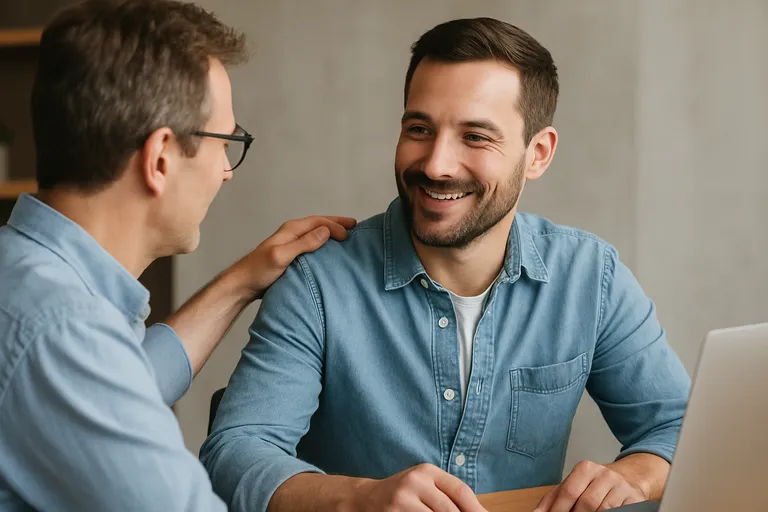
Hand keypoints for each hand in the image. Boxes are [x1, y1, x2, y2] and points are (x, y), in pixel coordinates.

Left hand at [233, 215, 355, 299]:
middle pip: (319, 224)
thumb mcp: (282, 256)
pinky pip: (313, 245)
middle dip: (337, 223)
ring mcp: (292, 244)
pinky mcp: (292, 256)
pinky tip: (331, 251)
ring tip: (347, 236)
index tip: (349, 233)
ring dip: (331, 233)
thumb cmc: (259, 271)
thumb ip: (303, 243)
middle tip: (355, 226)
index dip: (335, 225)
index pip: (318, 222)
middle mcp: (293, 234)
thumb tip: (326, 231)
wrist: (243, 285)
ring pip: (316, 234)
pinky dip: (325, 244)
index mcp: (291, 230)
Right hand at [351, 463, 487, 511]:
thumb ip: (447, 495)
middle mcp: (415, 481)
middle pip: (450, 509)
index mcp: (427, 471)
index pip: (460, 490)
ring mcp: (402, 498)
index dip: (476, 508)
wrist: (365, 498)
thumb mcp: (424, 485)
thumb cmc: (402, 494)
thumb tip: (479, 511)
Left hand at [534, 460, 645, 511]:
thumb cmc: (594, 485)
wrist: (628, 479)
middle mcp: (604, 474)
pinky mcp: (634, 498)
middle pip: (586, 503)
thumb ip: (554, 499)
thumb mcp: (573, 485)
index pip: (568, 491)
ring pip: (603, 510)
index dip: (559, 509)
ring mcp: (620, 486)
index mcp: (585, 469)